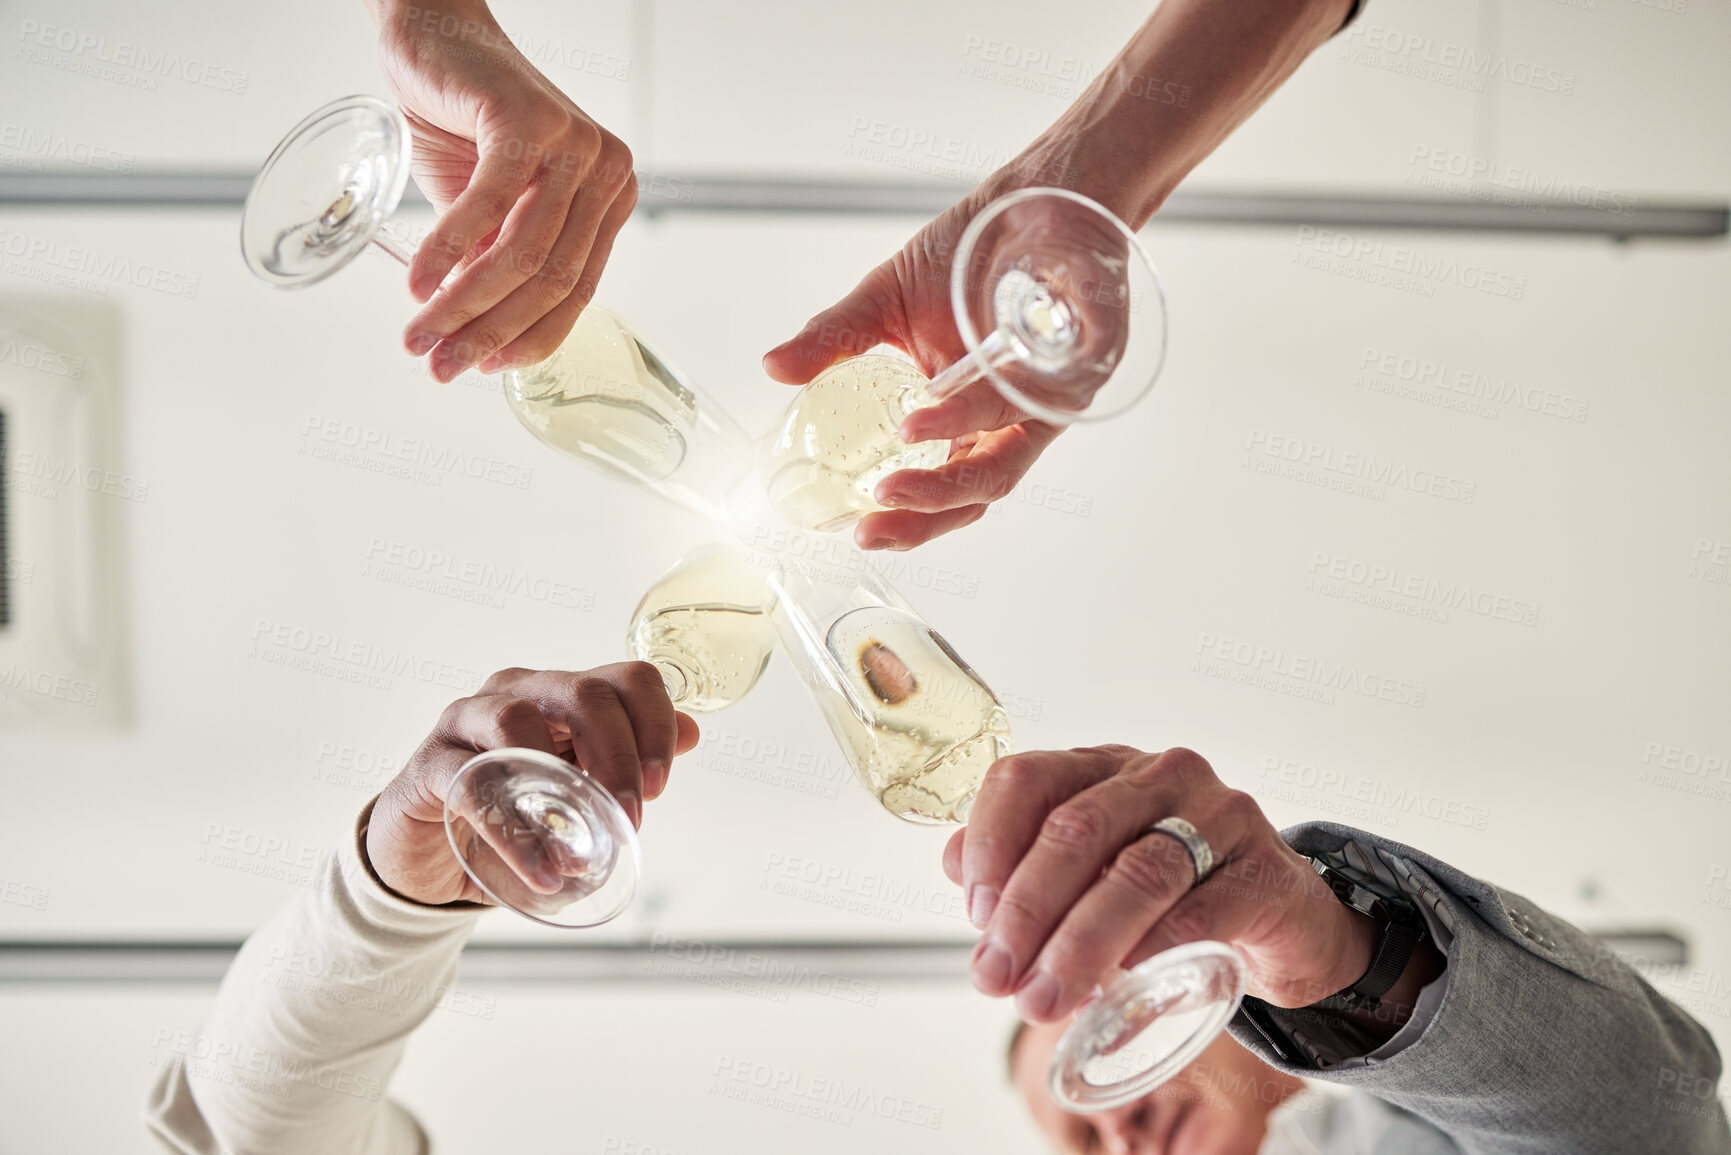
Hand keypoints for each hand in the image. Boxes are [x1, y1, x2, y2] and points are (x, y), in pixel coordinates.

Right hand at [366, 664, 698, 905]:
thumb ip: (629, 757)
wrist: (429, 852)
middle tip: (631, 816)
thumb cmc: (511, 809)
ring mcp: (467, 719)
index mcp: (563, 693)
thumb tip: (694, 732)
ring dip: (561, 787)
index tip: (660, 786)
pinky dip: (514, 834)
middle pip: (583, 693)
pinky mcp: (430, 764)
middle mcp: (518, 691)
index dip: (656, 724)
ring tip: (584, 849)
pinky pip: (473, 786)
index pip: (628, 679)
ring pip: (518, 721)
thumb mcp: (576, 786)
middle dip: (619, 755)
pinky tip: (542, 871)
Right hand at [371, 0, 636, 381]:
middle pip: (549, 281)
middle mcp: (605, 173)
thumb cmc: (464, 121)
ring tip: (420, 337)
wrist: (433, 34)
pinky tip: (419, 286)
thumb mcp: (491, 207)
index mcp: (608, 199)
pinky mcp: (530, 123)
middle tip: (439, 366)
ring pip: (521, 255)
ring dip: (463, 305)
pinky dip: (447, 253)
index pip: (575, 291)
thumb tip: (481, 340)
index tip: (482, 370)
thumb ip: (498, 263)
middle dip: (489, 333)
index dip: (530, 338)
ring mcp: (575, 146)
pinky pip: (487, 208)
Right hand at [762, 177, 1071, 550]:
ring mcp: (1058, 390)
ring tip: (908, 434)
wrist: (1038, 194)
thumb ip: (834, 341)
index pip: (951, 489)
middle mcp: (1020, 416)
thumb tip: (774, 368)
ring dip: (956, 445)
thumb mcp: (887, 300)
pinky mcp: (1092, 353)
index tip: (859, 530)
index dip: (910, 520)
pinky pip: (1045, 389)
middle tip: (879, 507)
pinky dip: (994, 398)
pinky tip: (943, 394)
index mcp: (976, 419)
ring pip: (1013, 447)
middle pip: (983, 487)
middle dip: (929, 506)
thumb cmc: (972, 254)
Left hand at [942, 745, 1379, 1021]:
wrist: (1285, 920)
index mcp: (1103, 768)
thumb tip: (954, 866)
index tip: (975, 916)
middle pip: (1074, 829)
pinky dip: (1153, 952)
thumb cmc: (1175, 891)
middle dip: (1026, 911)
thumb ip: (1024, 863)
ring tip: (1047, 999)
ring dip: (1079, 943)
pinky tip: (1124, 985)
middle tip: (998, 978)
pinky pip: (1202, 911)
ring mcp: (1221, 816)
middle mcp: (1159, 776)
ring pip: (1136, 872)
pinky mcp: (1266, 872)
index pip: (1026, 780)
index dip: (989, 845)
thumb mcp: (1095, 869)